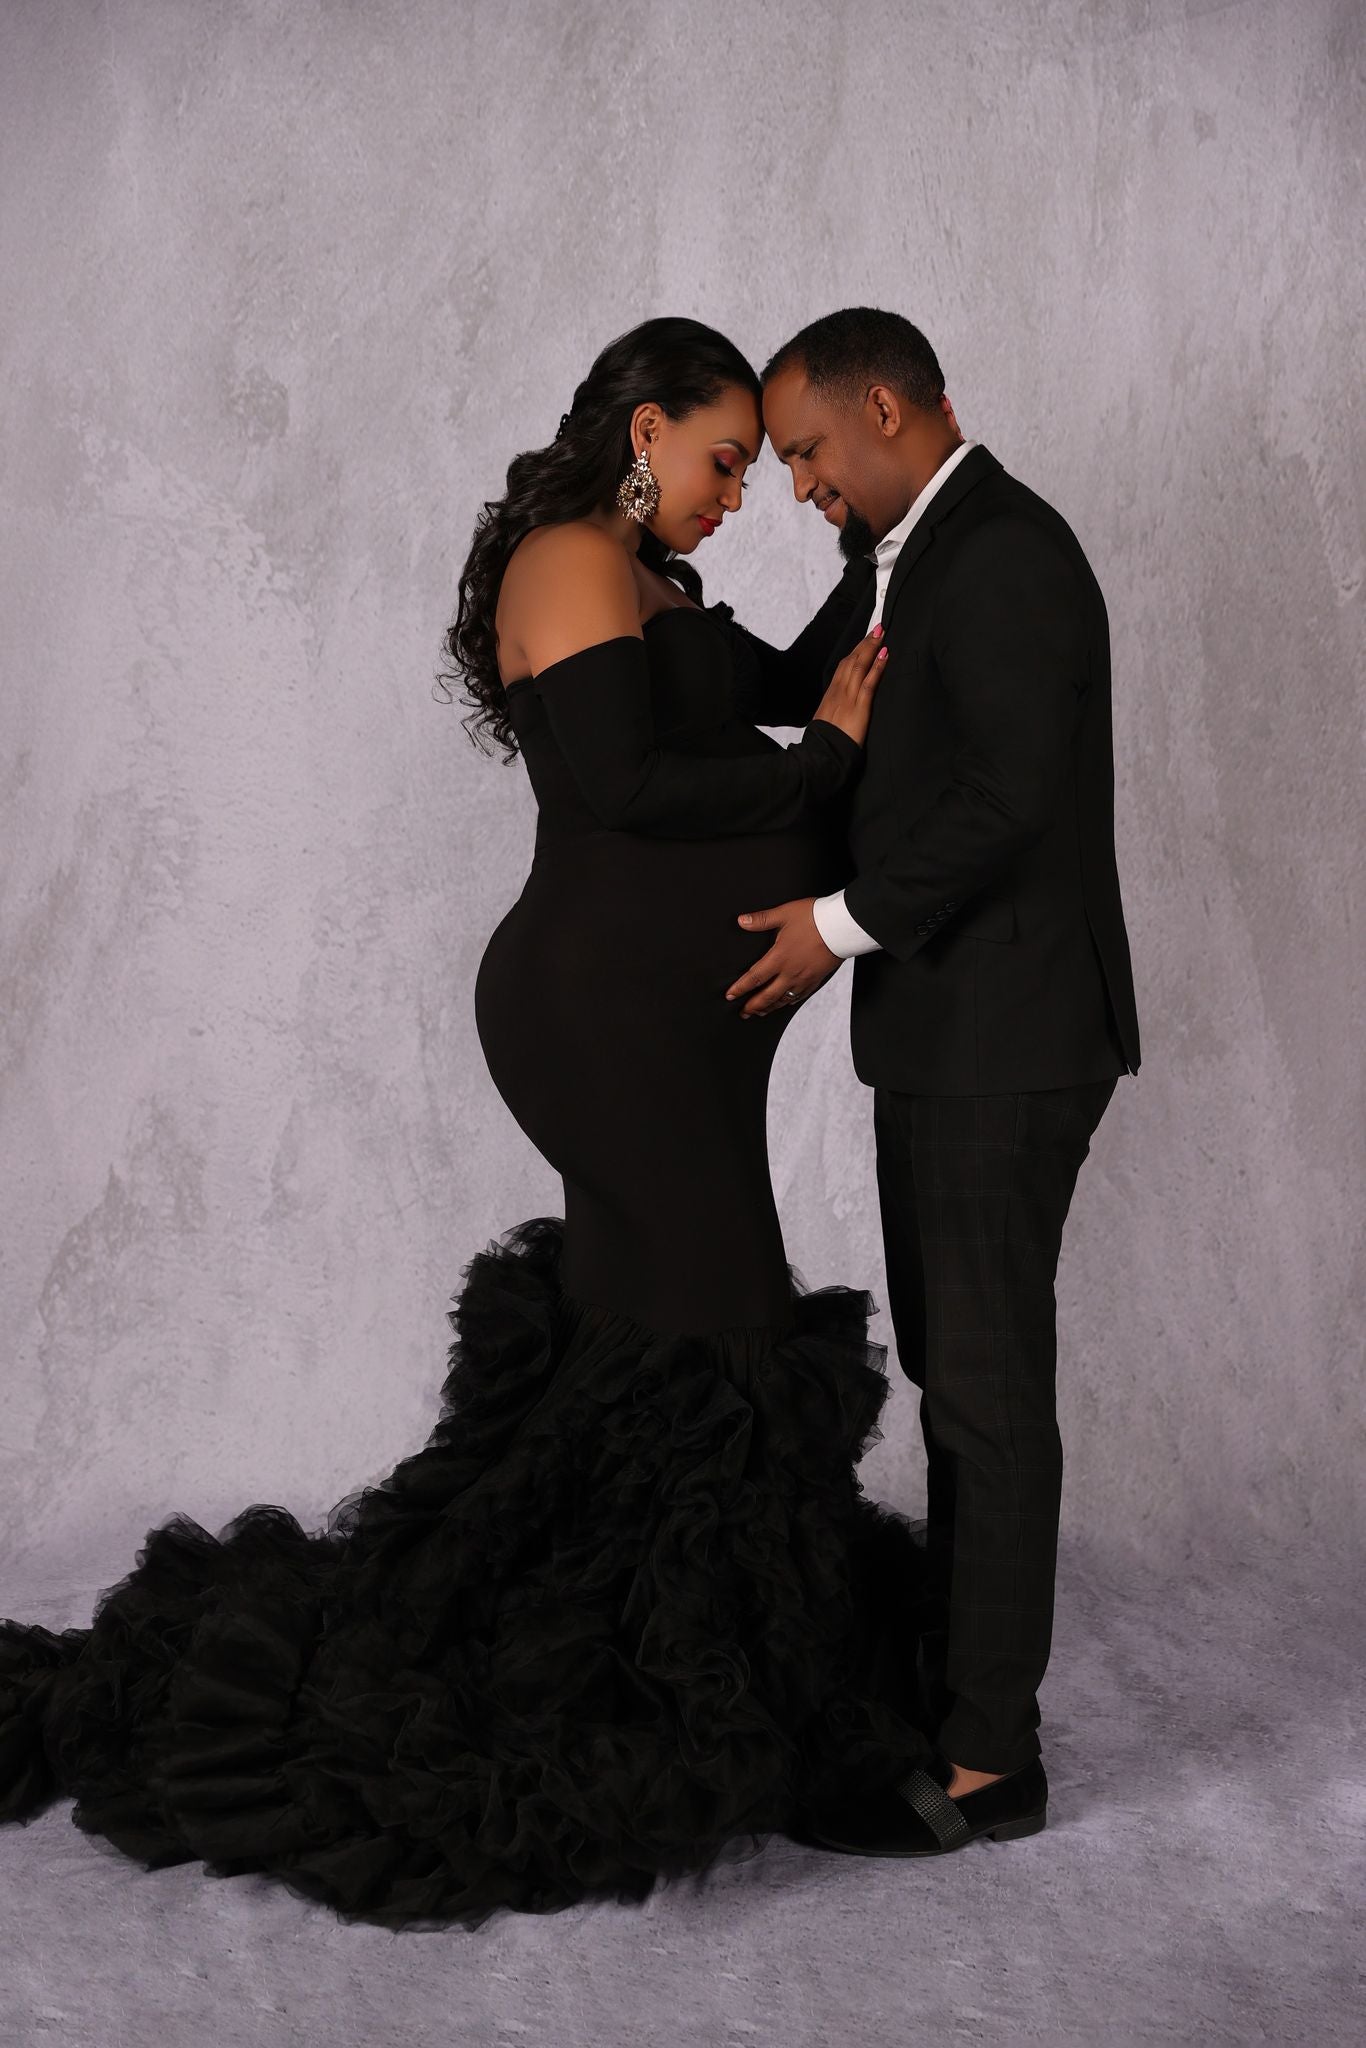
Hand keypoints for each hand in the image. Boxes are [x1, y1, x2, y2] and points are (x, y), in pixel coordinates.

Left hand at [725, 897, 841, 1018]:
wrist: (842, 926)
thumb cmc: (814, 918)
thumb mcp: (784, 914)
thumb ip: (761, 919)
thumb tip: (741, 921)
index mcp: (779, 957)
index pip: (754, 978)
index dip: (740, 988)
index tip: (730, 996)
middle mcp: (790, 972)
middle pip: (767, 996)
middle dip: (753, 1006)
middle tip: (743, 1013)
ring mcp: (804, 978)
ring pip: (783, 999)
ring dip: (769, 1007)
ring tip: (760, 1012)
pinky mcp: (816, 979)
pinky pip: (800, 996)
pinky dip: (789, 1001)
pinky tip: (785, 1003)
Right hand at [810, 623, 888, 745]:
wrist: (822, 754)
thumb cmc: (826, 741)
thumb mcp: (829, 719)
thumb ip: (837, 707)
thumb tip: (843, 702)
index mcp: (832, 694)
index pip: (844, 666)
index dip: (856, 650)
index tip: (865, 639)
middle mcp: (839, 691)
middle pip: (852, 660)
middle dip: (865, 642)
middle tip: (877, 628)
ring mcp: (848, 698)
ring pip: (859, 666)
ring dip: (871, 648)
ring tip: (882, 634)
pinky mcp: (859, 708)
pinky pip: (869, 683)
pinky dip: (877, 667)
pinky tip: (884, 655)